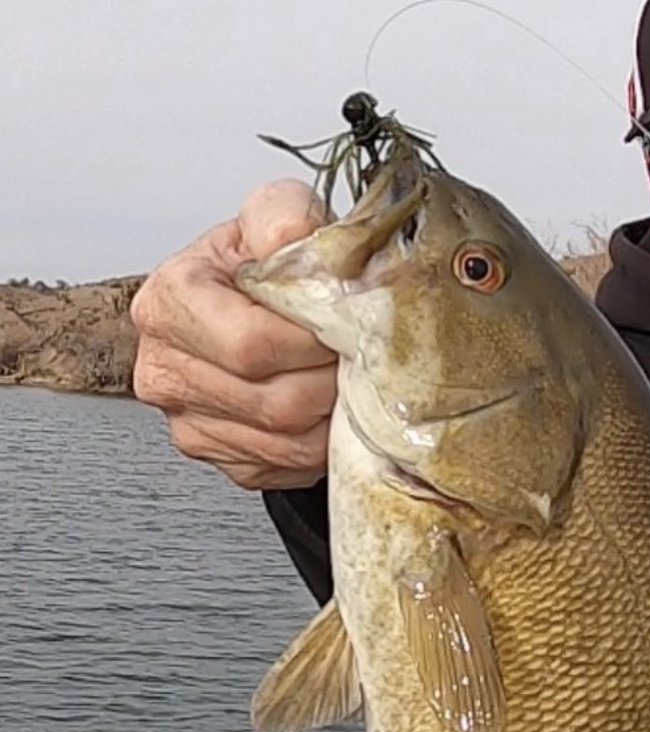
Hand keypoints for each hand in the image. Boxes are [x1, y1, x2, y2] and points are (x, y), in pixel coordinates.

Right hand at [131, 180, 336, 490]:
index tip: (341, 324)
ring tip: (347, 379)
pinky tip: (327, 409)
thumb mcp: (273, 218)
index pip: (251, 345)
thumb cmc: (266, 266)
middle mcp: (164, 369)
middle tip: (355, 355)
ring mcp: (189, 423)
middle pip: (275, 403)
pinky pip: (288, 467)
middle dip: (331, 380)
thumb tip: (295, 237)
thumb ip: (283, 217)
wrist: (259, 306)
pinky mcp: (222, 460)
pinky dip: (322, 444)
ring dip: (334, 416)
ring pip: (288, 443)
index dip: (312, 342)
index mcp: (169, 302)